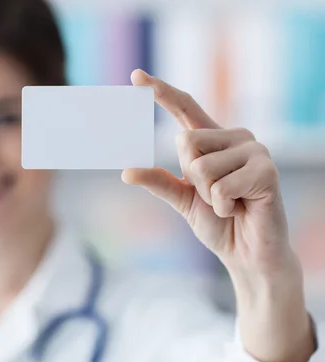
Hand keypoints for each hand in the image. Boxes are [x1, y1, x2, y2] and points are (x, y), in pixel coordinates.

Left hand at [122, 69, 290, 274]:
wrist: (248, 253)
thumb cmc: (218, 222)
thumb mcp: (182, 199)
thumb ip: (158, 182)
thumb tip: (126, 171)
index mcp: (214, 140)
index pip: (184, 108)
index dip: (161, 92)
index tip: (136, 76)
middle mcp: (235, 137)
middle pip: (185, 141)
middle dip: (190, 177)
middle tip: (213, 195)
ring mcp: (254, 151)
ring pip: (200, 166)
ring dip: (208, 196)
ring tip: (230, 203)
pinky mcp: (266, 171)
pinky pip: (220, 187)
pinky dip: (223, 207)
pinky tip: (240, 209)